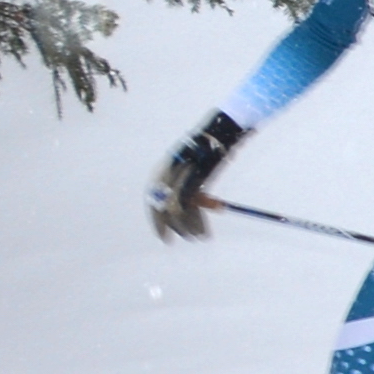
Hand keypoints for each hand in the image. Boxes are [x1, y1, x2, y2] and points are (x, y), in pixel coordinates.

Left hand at [148, 112, 243, 242]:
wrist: (220, 132)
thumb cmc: (211, 149)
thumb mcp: (198, 170)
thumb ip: (193, 188)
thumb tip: (197, 207)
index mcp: (162, 171)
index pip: (153, 200)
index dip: (158, 220)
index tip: (164, 234)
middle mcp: (165, 175)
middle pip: (160, 208)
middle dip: (166, 226)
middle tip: (171, 241)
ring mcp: (177, 177)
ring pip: (176, 212)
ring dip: (186, 228)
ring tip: (197, 237)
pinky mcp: (191, 180)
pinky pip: (190, 209)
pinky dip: (197, 223)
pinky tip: (203, 232)